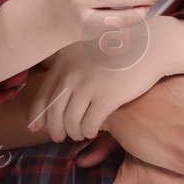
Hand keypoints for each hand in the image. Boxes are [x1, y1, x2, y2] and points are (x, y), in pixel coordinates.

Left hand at [26, 36, 160, 142]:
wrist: (150, 46)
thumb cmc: (121, 49)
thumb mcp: (87, 50)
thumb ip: (71, 67)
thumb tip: (58, 91)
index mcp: (64, 60)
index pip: (43, 92)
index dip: (37, 113)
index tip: (34, 126)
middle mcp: (71, 72)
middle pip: (54, 110)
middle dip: (54, 128)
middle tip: (57, 137)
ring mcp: (88, 85)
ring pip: (70, 120)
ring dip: (72, 132)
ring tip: (78, 135)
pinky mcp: (106, 97)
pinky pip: (89, 124)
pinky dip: (88, 132)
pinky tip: (92, 133)